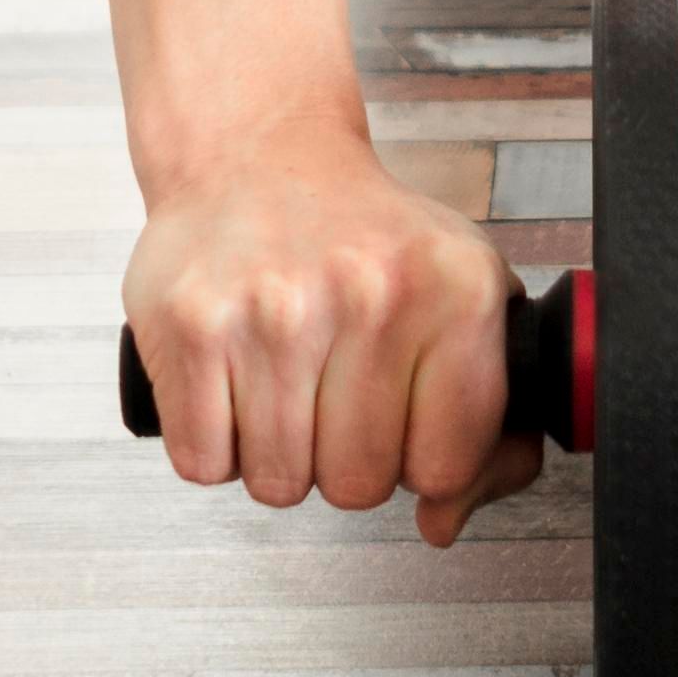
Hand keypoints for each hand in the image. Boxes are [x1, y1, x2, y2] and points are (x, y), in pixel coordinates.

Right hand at [121, 127, 541, 544]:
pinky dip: (214, 443)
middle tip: (333, 396)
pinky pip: (204, 464)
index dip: (420, 462)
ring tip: (283, 383)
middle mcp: (371, 294)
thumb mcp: (458, 297)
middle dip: (343, 460)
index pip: (446, 465)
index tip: (404, 423)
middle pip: (357, 486)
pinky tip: (234, 383)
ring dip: (276, 454)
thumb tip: (444, 521)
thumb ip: (484, 418)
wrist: (258, 155)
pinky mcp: (193, 326)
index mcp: (456, 289)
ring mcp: (275, 310)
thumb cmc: (363, 237)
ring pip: (278, 484)